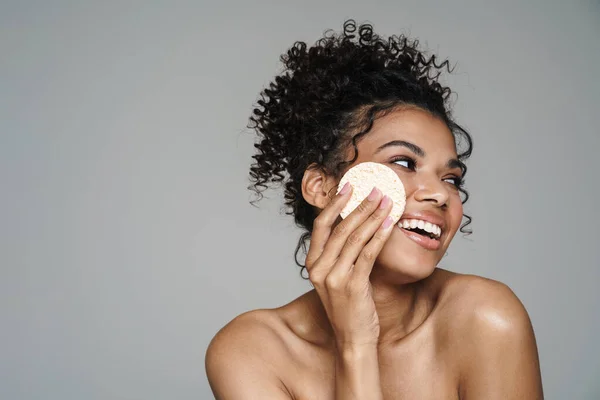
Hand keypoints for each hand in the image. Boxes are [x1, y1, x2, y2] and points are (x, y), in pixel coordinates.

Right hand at [305, 183, 394, 348]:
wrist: (352, 339)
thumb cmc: (348, 307)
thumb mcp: (336, 278)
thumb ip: (339, 255)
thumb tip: (355, 224)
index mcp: (312, 264)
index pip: (321, 226)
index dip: (334, 204)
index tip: (348, 187)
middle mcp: (319, 269)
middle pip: (340, 228)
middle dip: (359, 205)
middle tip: (375, 189)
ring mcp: (334, 277)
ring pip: (355, 237)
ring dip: (373, 216)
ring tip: (387, 202)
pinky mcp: (352, 285)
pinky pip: (368, 253)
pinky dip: (379, 235)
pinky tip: (389, 223)